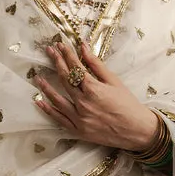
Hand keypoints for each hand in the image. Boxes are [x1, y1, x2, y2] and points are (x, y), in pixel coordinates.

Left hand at [33, 38, 159, 152]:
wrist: (137, 131)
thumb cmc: (128, 105)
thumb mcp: (114, 81)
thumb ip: (96, 64)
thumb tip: (83, 47)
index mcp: (93, 89)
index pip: (75, 67)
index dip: (67, 54)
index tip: (60, 44)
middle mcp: (83, 103)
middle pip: (65, 79)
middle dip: (56, 63)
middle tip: (49, 51)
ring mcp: (79, 118)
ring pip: (57, 100)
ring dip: (46, 87)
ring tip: (37, 77)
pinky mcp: (78, 131)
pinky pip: (59, 120)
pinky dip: (48, 110)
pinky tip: (39, 102)